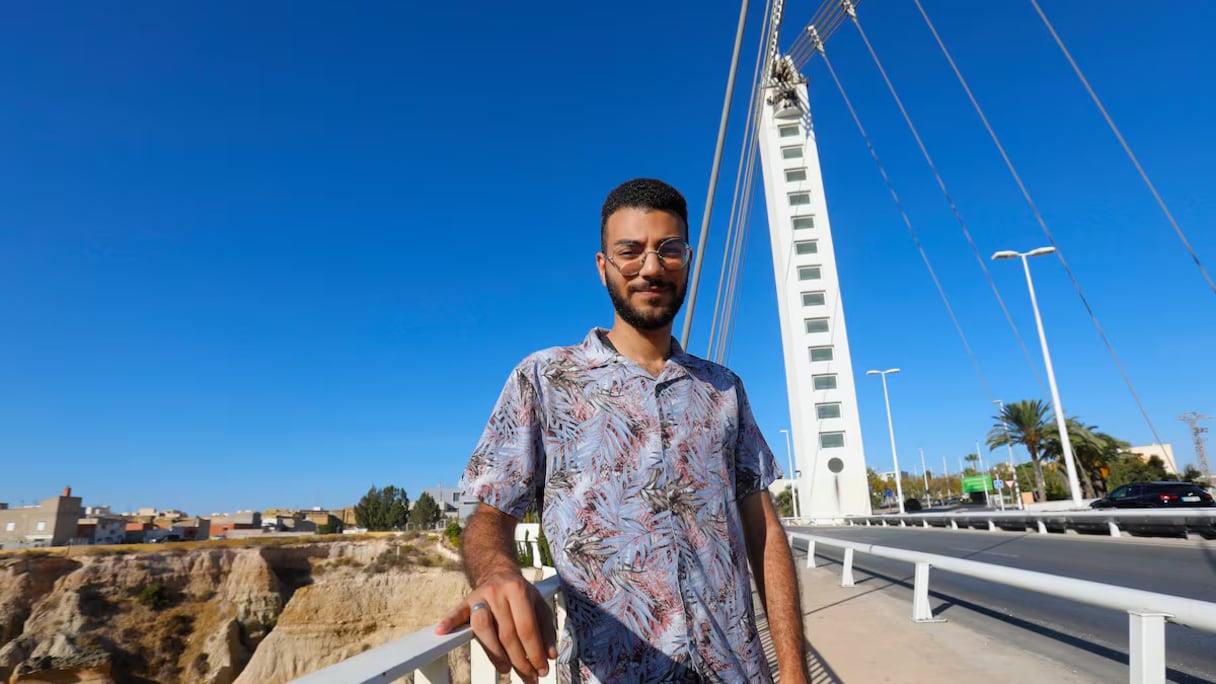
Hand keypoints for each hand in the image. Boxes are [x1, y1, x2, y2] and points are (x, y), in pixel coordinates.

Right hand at [435, 572, 557, 681]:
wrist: (497, 573)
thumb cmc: (520, 595)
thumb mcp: (539, 605)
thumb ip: (546, 630)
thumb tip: (549, 656)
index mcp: (519, 590)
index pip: (527, 628)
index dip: (535, 652)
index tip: (542, 670)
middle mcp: (498, 592)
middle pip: (507, 633)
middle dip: (519, 660)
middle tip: (529, 677)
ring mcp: (480, 596)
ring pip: (483, 628)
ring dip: (495, 653)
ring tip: (506, 669)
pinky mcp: (465, 601)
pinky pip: (456, 613)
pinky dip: (449, 623)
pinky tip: (441, 633)